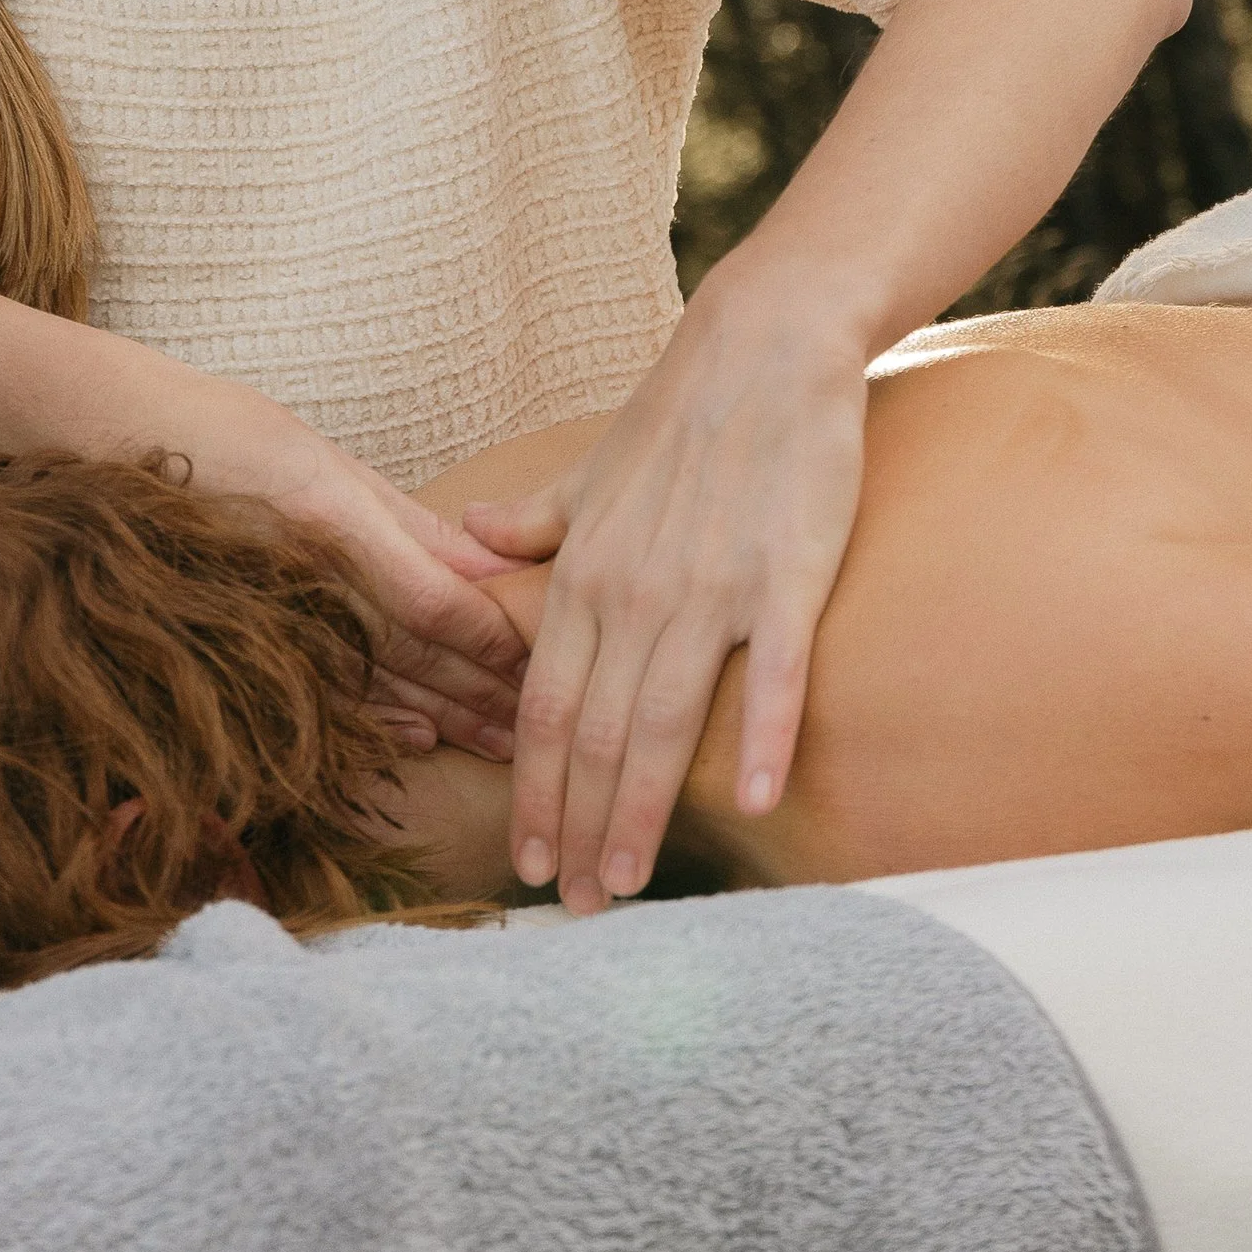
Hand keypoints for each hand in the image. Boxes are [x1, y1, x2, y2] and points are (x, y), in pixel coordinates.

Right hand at [213, 391, 526, 760]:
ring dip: (445, 716)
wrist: (115, 441)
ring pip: (378, 680)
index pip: (436, 603)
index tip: (548, 657)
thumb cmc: (226, 432)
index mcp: (335, 519)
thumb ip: (407, 522)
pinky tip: (415, 738)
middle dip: (487, 692)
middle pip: (417, 654)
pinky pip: (321, 689)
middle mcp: (309, 576)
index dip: (495, 641)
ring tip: (502, 744)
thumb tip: (487, 566)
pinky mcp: (249, 636)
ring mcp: (274, 613)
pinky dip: (375, 717)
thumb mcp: (327, 459)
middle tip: (547, 724)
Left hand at [463, 271, 867, 909]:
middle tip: (578, 909)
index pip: (543, 709)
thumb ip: (532, 522)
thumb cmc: (680, 413)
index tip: (530, 863)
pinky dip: (762, 737)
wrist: (765, 342)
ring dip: (641, 812)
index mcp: (585, 575)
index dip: (534, 792)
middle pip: (594, 736)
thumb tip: (466, 541)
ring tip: (629, 884)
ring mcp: (711, 588)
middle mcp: (634, 592)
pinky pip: (773, 671)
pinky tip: (755, 799)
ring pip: (663, 722)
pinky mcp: (786, 575)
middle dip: (580, 831)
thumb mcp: (590, 473)